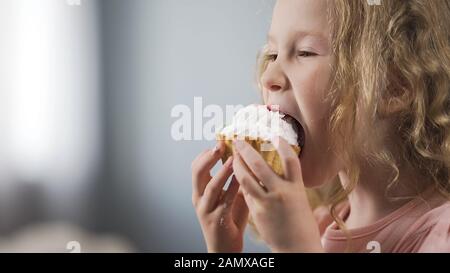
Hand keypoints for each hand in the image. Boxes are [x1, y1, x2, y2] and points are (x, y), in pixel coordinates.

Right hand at [191, 141, 248, 252]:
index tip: (219, 141)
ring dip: (222, 171)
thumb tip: (247, 160)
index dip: (206, 153)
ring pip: (210, 187)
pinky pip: (224, 202)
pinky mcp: (216, 220)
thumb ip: (235, 181)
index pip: (196, 168)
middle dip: (208, 157)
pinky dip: (233, 188)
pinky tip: (242, 179)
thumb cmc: (230, 221)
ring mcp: (206, 210)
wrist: (224, 249)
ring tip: (232, 159)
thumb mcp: (230, 197)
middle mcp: (199, 199)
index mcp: (200, 192)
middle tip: (220, 145)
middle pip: (197, 173)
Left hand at [232, 137, 323, 251]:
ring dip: (237, 165)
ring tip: (232, 156)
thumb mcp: (299, 201)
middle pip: (260, 165)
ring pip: (246, 179)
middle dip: (246, 151)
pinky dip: (241, 184)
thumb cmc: (301, 225)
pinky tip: (236, 176)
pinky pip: (246, 194)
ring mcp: (267, 203)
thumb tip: (276, 173)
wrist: (297, 248)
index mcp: (296, 188)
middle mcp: (281, 193)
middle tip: (239, 140)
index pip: (290, 161)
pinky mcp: (257, 213)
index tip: (273, 134)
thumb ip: (287, 186)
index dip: (282, 145)